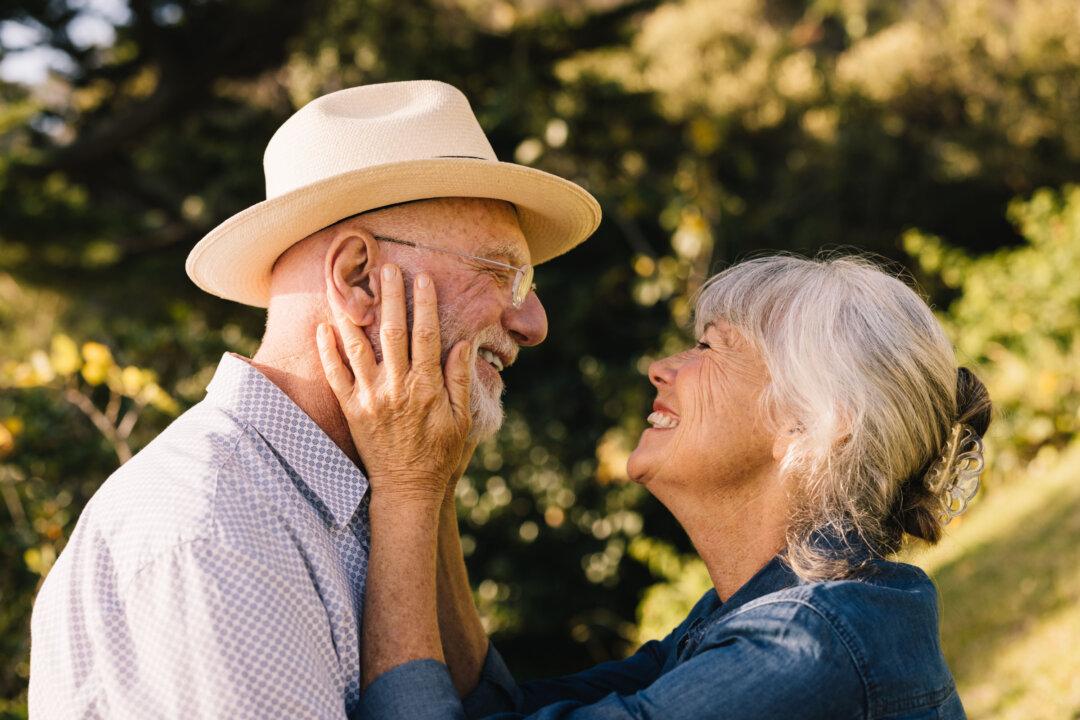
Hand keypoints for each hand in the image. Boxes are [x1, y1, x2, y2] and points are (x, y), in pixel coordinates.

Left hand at [317, 263, 472, 505]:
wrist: (406, 489)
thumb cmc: (439, 454)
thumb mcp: (461, 419)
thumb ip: (459, 380)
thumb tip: (462, 343)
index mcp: (426, 387)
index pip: (426, 335)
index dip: (424, 304)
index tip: (422, 278)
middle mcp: (397, 387)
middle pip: (392, 332)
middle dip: (390, 297)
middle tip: (387, 268)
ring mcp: (370, 397)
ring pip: (359, 347)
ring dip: (355, 314)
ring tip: (350, 286)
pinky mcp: (351, 409)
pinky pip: (335, 375)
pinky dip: (328, 350)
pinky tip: (323, 326)